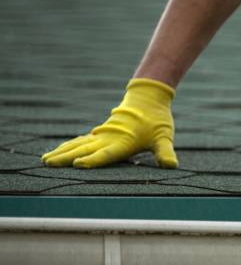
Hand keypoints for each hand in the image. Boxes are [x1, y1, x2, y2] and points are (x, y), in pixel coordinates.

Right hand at [42, 78, 177, 168]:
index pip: (107, 153)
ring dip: (62, 152)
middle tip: (49, 163)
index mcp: (124, 141)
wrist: (148, 98)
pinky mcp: (101, 133)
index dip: (94, 160)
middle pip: (85, 149)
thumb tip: (171, 165)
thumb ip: (165, 152)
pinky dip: (68, 146)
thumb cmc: (157, 120)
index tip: (78, 164)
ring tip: (45, 160)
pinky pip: (81, 141)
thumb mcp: (164, 136)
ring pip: (79, 144)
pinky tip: (57, 153)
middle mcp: (110, 138)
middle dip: (67, 157)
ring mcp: (103, 135)